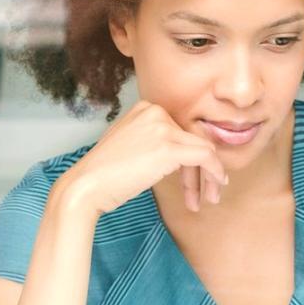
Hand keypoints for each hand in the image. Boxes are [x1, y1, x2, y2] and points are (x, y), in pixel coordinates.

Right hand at [56, 100, 228, 217]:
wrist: (87, 185)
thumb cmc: (104, 174)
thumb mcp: (130, 146)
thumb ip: (153, 142)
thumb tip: (180, 156)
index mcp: (145, 108)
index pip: (181, 130)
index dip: (191, 157)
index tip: (194, 178)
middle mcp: (155, 111)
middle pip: (194, 138)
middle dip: (205, 167)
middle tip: (210, 190)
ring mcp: (163, 127)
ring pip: (203, 147)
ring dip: (211, 174)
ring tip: (212, 196)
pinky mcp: (169, 146)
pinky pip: (206, 156)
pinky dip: (215, 172)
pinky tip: (217, 186)